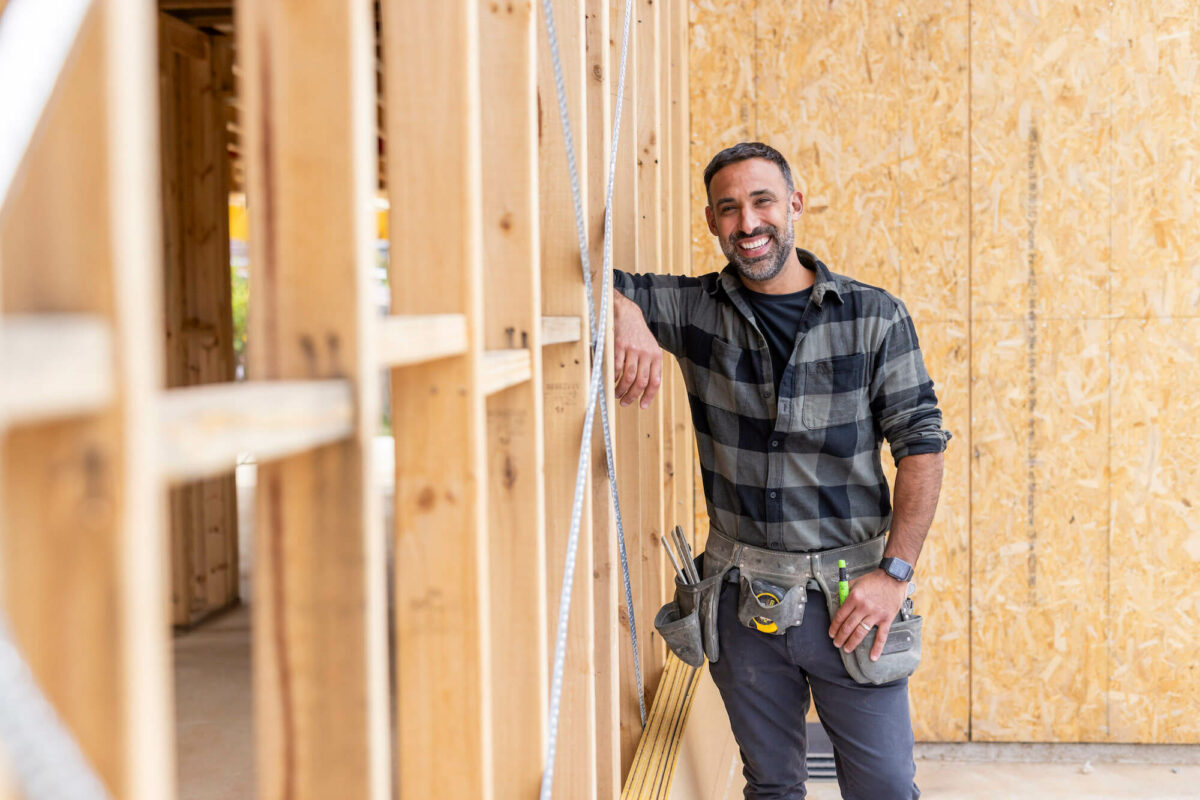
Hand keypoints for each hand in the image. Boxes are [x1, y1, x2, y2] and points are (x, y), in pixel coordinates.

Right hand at [613, 293, 662, 408]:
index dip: (649, 396)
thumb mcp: (649, 348)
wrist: (627, 314)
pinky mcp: (620, 346)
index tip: (642, 406)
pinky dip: (613, 378)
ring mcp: (633, 350)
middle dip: (632, 396)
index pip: (655, 381)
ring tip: (617, 394)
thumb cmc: (638, 334)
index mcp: (656, 356)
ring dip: (621, 389)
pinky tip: (610, 382)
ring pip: (628, 377)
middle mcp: (646, 354)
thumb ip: (649, 365)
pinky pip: (617, 368)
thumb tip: (644, 388)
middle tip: (625, 402)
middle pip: (641, 382)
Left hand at [828, 569, 907, 660]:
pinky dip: (877, 647)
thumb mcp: (855, 582)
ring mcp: (875, 614)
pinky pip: (881, 636)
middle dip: (840, 637)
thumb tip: (837, 602)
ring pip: (861, 632)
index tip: (831, 633)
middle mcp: (863, 607)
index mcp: (854, 597)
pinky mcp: (886, 619)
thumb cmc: (874, 580)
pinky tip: (872, 656)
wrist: (893, 577)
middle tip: (836, 643)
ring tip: (846, 648)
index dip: (834, 626)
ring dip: (852, 642)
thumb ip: (845, 592)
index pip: (840, 616)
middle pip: (848, 626)